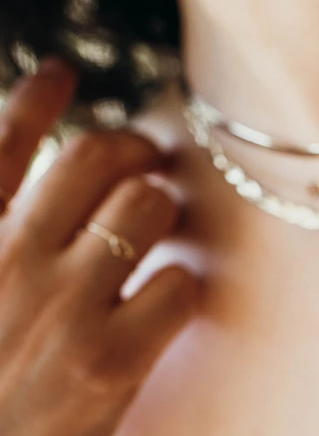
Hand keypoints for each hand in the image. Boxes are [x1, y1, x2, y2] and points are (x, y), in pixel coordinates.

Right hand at [0, 60, 197, 435]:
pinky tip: (170, 300)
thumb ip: (2, 232)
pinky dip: (185, 285)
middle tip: (149, 165)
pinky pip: (180, 283)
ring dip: (167, 210)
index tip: (59, 74)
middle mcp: (11, 265)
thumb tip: (40, 181)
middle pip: (96, 158)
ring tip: (164, 232)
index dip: (32, 100)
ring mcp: (64, 310)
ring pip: (147, 206)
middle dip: (135, 150)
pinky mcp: (112, 361)